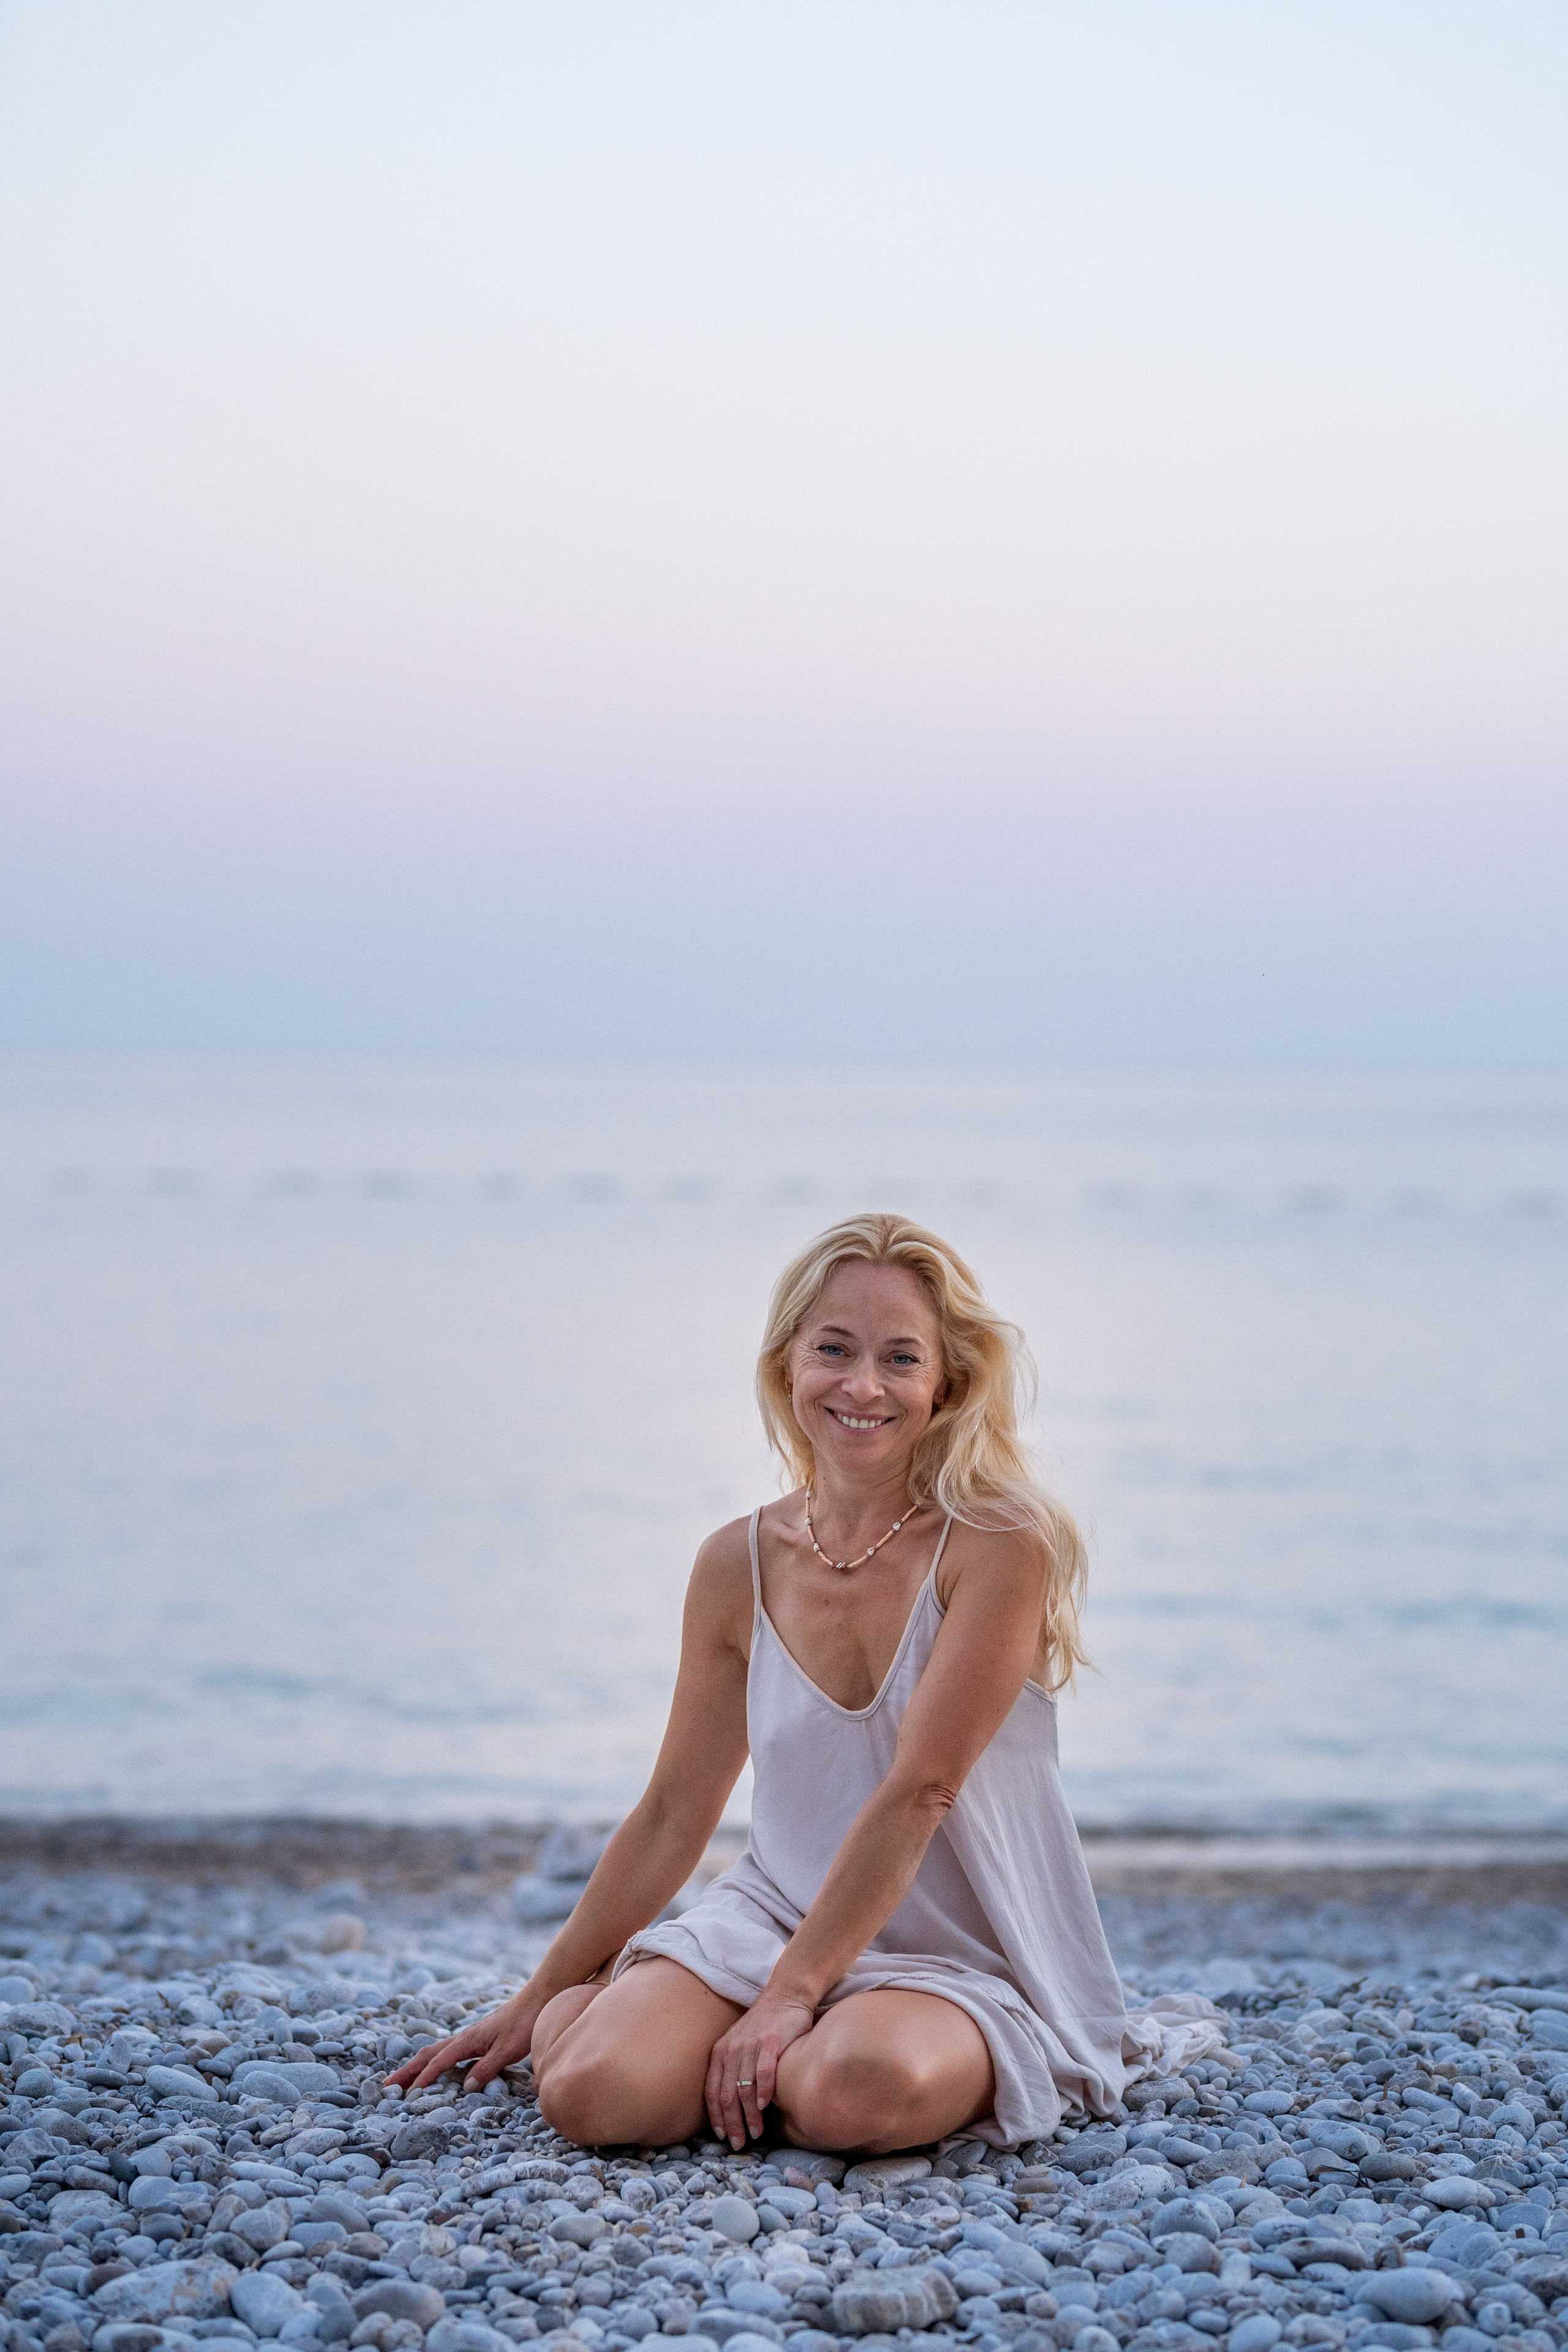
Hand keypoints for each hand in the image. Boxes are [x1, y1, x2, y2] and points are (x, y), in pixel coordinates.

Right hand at [385, 1996, 536, 2094]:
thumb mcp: (508, 2050)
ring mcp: (469, 2038)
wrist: (537, 2000)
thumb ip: (487, 2068)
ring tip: (403, 2081)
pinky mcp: (477, 2040)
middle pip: (429, 2055)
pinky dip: (433, 2062)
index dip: (425, 2078)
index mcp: (468, 2040)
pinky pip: (447, 2053)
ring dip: (417, 2066)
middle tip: (388, 2087)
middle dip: (409, 2071)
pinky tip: (434, 2070)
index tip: (410, 2094)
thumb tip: (466, 2088)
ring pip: (436, 2053)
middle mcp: (464, 2038)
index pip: (440, 2061)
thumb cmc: (524, 2024)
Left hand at [704, 1991, 815, 2149]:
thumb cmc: (763, 2026)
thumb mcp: (739, 2044)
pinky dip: (763, 2093)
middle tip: (739, 2143)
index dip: (715, 2116)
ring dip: (749, 2116)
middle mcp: (732, 2049)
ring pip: (744, 2089)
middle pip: (727, 2095)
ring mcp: (750, 2046)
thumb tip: (732, 2106)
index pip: (712, 2091)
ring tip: (755, 2133)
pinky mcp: (770, 2042)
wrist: (785, 1996)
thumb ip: (733, 2069)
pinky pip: (763, 2073)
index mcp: (721, 2052)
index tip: (722, 2136)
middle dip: (732, 2124)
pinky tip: (765, 2107)